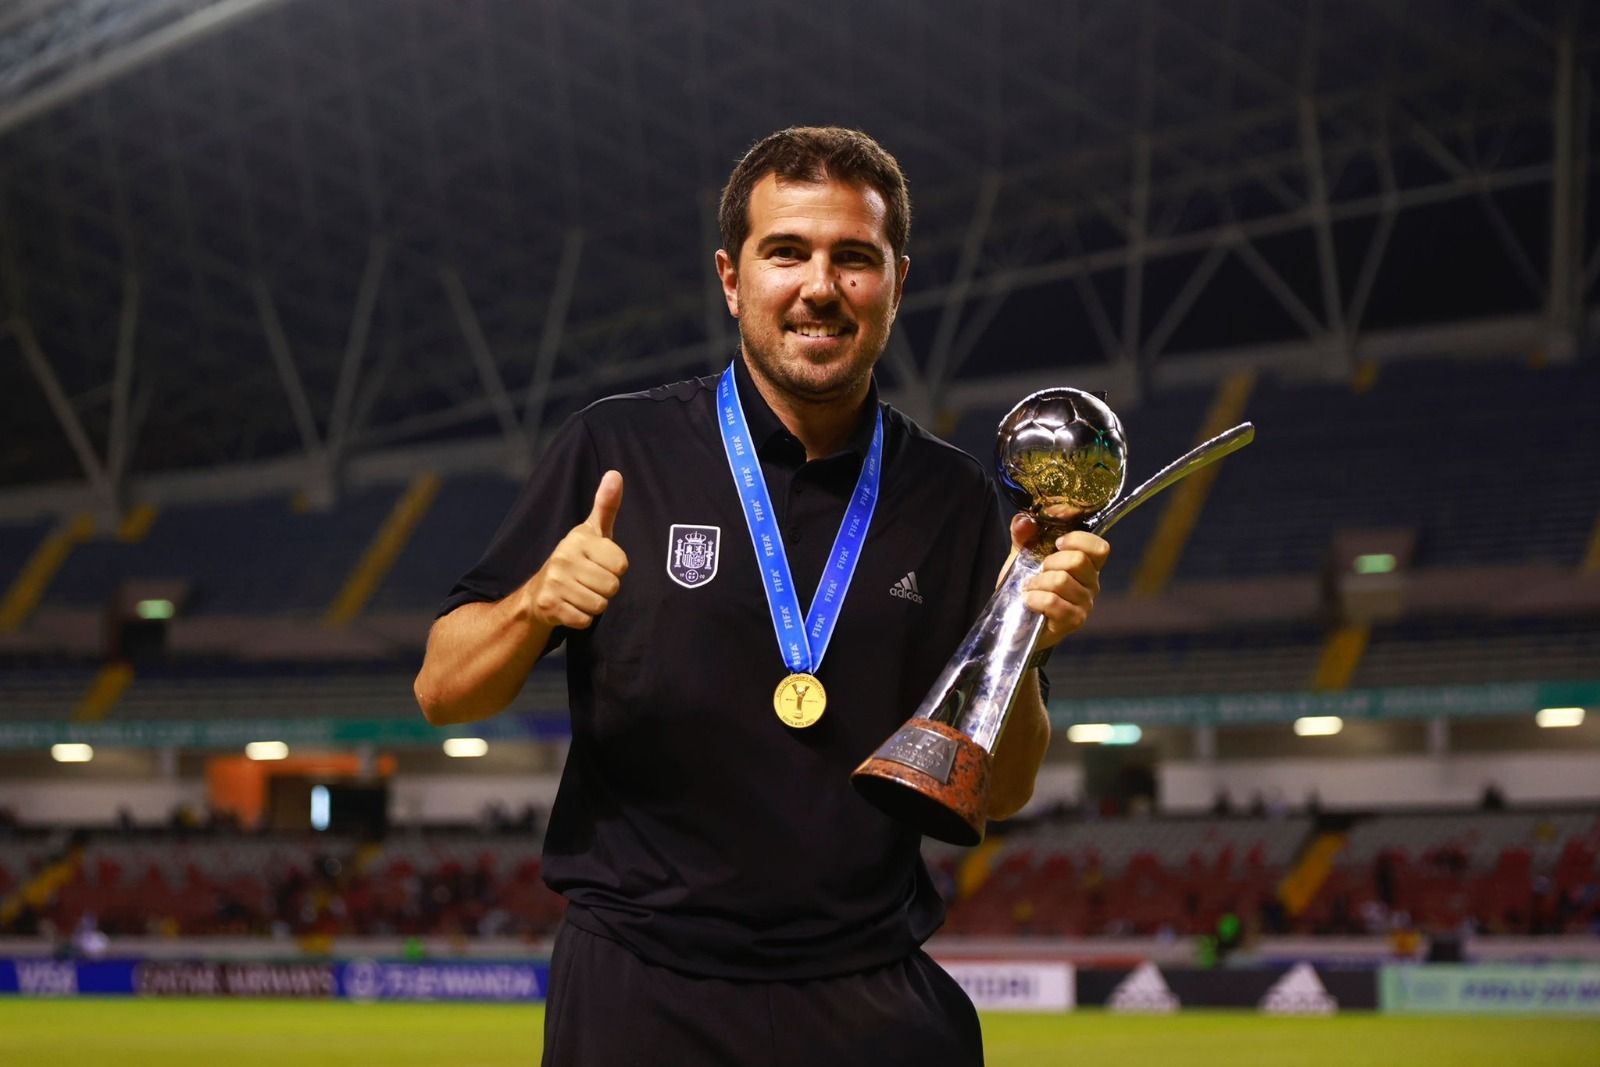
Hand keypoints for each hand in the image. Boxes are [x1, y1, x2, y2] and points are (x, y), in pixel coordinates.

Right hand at [523, 470, 627, 629]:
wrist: (537, 593)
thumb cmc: (575, 559)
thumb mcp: (593, 531)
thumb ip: (606, 505)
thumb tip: (615, 474)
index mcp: (578, 539)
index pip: (621, 564)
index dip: (615, 568)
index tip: (600, 564)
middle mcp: (564, 557)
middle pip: (612, 586)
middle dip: (606, 588)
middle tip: (590, 581)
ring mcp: (554, 583)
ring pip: (600, 605)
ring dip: (594, 604)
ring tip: (581, 593)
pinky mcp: (549, 606)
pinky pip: (585, 620)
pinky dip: (582, 618)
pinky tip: (571, 606)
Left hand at [1008, 515, 1108, 651]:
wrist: (1016, 619)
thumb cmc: (1028, 585)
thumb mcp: (1023, 555)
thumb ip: (1024, 534)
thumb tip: (1024, 519)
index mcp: (1086, 564)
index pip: (1100, 548)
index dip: (1078, 540)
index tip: (1057, 542)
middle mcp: (1091, 584)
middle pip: (1078, 561)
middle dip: (1050, 562)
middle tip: (1038, 571)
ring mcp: (1084, 604)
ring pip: (1062, 581)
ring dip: (1038, 582)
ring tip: (1030, 588)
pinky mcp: (1073, 621)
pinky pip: (1054, 602)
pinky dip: (1035, 598)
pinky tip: (1029, 601)